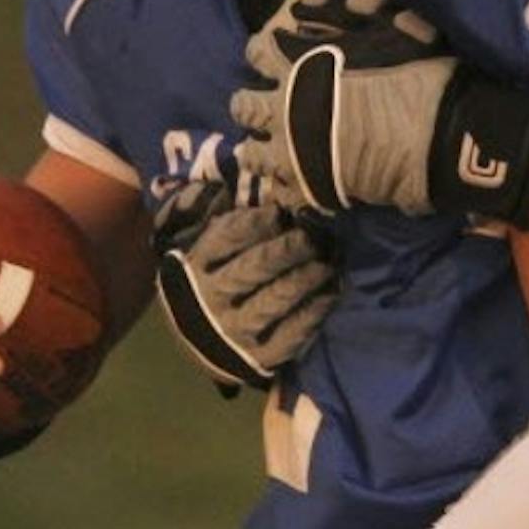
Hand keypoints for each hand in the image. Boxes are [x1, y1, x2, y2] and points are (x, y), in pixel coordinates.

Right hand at [151, 179, 336, 392]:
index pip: (230, 236)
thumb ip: (221, 215)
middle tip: (317, 236)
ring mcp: (235, 330)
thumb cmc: (211, 277)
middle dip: (293, 247)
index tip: (283, 213)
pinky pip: (294, 332)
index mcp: (195, 265)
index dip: (261, 221)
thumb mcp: (202, 244)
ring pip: (279, 297)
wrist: (200, 342)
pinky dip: (317, 310)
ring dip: (310, 275)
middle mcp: (211, 298)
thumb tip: (244, 172)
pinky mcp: (261, 356)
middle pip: (259, 266)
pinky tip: (333, 291)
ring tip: (331, 260)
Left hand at [229, 0, 454, 214]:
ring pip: (250, 155)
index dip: (263, 51)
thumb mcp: (385, 21)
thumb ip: (339, 10)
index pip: (255, 53)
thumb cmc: (414, 70)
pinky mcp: (311, 190)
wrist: (439, 135)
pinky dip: (281, 187)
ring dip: (255, 148)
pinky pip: (279, 193)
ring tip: (270, 148)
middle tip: (267, 104)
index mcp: (295, 67)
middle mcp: (282, 110)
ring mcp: (293, 155)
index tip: (275, 54)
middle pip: (243, 107)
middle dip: (248, 102)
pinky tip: (292, 182)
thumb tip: (300, 6)